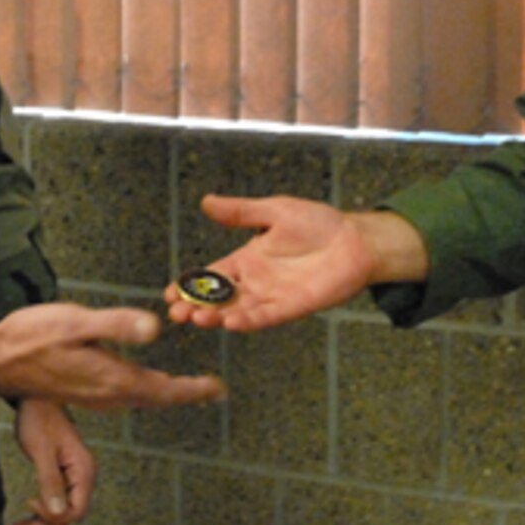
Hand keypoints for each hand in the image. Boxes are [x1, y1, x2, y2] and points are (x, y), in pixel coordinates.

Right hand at [0, 304, 225, 407]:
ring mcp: (92, 394)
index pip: (162, 390)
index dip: (192, 391)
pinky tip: (140, 380)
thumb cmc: (30, 339)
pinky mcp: (80, 389)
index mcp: (111, 379)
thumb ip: (116, 325)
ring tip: (185, 387)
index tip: (217, 390)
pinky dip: (141, 388)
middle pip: (156, 398)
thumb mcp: (76, 322)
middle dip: (185, 394)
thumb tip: (156, 328)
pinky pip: (122, 394)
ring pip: (139, 398)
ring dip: (164, 392)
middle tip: (211, 391)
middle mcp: (106, 393)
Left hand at [4, 399, 94, 524]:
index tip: (28, 501)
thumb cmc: (38, 419)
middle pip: (68, 516)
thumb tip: (56, 514)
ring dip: (39, 523)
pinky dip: (41, 511)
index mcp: (83, 470)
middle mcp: (83, 476)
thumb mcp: (40, 450)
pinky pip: (56, 501)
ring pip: (61, 512)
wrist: (35, 399)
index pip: (76, 511)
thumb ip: (50, 481)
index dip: (53, 516)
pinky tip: (25, 514)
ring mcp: (74, 477)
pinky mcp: (64, 476)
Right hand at [163, 195, 428, 331]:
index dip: (190, 284)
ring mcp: (272, 297)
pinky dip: (247, 321)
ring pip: (237, 310)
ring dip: (217, 316)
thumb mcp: (274, 211)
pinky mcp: (291, 307)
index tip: (169, 293)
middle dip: (196, 306)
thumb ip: (240, 212)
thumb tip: (206, 201)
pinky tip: (230, 322)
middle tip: (177, 313)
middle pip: (218, 298)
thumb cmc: (318, 223)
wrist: (356, 240)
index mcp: (246, 259)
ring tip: (198, 318)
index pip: (211, 275)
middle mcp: (255, 282)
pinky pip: (265, 317)